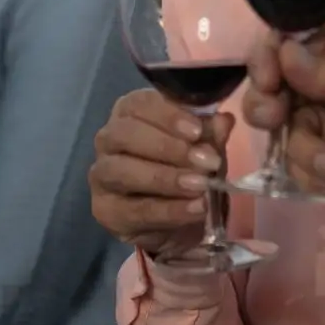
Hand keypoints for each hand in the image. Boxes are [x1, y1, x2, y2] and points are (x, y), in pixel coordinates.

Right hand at [89, 89, 230, 261]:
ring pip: (121, 171)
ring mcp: (102, 176)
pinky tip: (195, 209)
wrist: (182, 220)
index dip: (167, 115)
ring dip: (165, 178)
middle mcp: (108, 140)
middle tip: (205, 161)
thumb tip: (223, 120)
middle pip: (124, 134)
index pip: (138, 104)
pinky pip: (134, 210)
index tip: (197, 131)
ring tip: (201, 186)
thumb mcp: (206, 149)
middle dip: (166, 147)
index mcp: (130, 114)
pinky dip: (169, 210)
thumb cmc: (189, 170)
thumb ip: (211, 135)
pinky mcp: (106, 211)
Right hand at [241, 28, 324, 220]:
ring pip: (280, 128)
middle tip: (274, 118)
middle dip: (266, 102)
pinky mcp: (322, 158)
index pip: (290, 45)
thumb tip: (283, 52)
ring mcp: (322, 121)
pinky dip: (306, 172)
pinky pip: (294, 162)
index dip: (268, 59)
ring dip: (299, 147)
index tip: (266, 79)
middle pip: (272, 85)